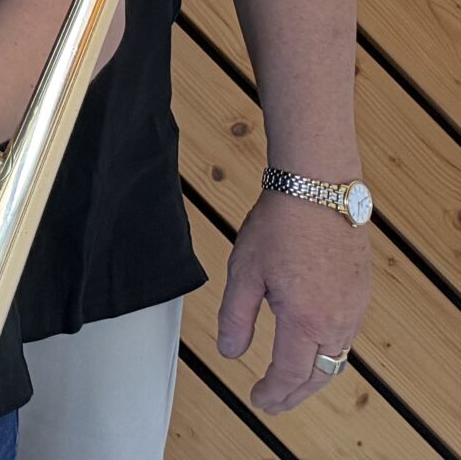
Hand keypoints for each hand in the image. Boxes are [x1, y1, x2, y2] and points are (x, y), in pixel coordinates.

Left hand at [218, 187, 372, 411]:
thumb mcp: (244, 272)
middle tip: (272, 401)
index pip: (290, 374)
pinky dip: (328, 353)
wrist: (319, 191)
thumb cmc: (281, 225)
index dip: (274, 392)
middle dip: (294, 394)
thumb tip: (231, 352)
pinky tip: (312, 348)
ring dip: (313, 377)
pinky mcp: (361, 295)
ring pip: (336, 359)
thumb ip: (236, 317)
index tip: (259, 399)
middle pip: (319, 376)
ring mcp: (354, 309)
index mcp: (305, 321)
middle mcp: (337, 321)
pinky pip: (347, 337)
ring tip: (290, 382)